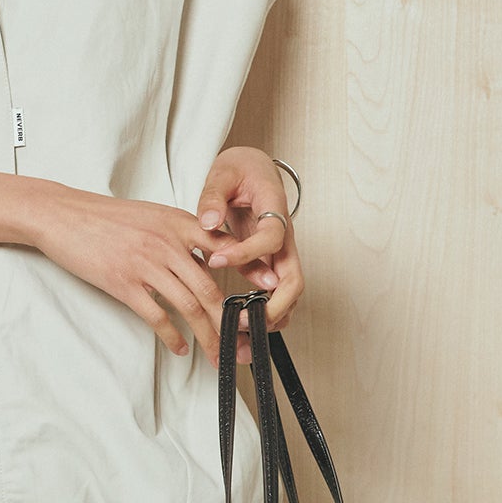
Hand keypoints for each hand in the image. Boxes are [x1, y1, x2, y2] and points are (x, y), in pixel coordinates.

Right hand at [32, 185, 235, 362]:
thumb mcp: (153, 216)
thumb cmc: (106, 217)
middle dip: (229, 322)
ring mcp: (146, 264)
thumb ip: (181, 236)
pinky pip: (157, 316)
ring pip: (188, 307)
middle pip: (209, 290)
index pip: (225, 251)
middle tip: (242, 342)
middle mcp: (168, 243)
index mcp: (179, 223)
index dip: (247, 277)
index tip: (264, 297)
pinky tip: (179, 347)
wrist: (63, 215)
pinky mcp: (124, 282)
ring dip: (207, 336)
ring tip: (217, 354)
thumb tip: (205, 263)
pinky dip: (172, 336)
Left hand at [195, 146, 304, 361]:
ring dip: (272, 315)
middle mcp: (284, 237)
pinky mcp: (271, 262)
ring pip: (289, 292)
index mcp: (274, 210)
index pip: (271, 239)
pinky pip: (277, 292)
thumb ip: (214, 196)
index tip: (216, 261)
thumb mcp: (223, 173)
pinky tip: (246, 326)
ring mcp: (280, 253)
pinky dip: (267, 312)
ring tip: (242, 333)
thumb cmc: (240, 170)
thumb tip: (208, 222)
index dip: (247, 254)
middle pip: (294, 278)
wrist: (253, 168)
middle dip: (272, 305)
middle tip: (241, 320)